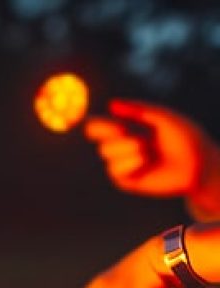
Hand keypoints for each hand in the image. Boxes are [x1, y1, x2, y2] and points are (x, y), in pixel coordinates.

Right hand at [85, 99, 217, 199]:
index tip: (97, 123)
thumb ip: (137, 109)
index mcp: (129, 128)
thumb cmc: (183, 138)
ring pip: (106, 152)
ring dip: (128, 148)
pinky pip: (114, 169)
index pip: (99, 126)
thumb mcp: (162, 117)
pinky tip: (145, 163)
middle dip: (116, 134)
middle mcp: (122, 146)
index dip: (95, 125)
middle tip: (135, 134)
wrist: (195, 164)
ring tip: (147, 150)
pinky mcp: (125, 180)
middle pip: (100, 138)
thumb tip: (111, 104)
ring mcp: (122, 164)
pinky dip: (131, 163)